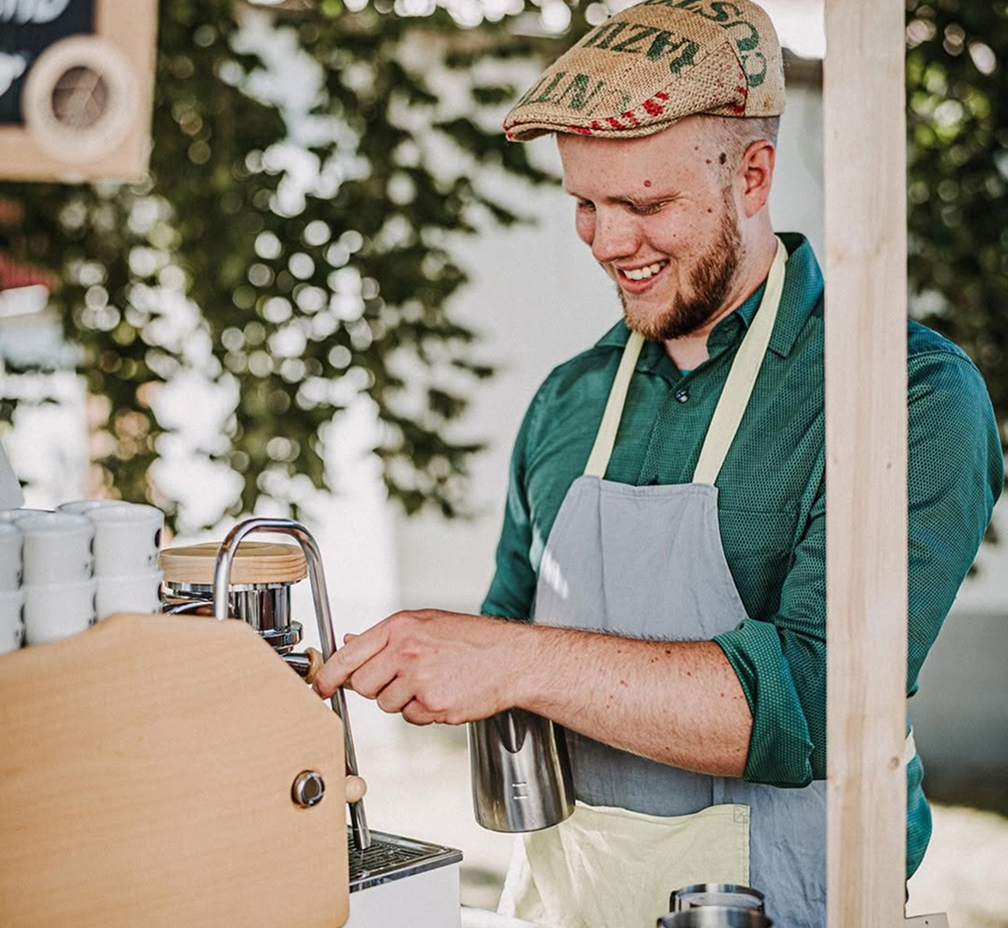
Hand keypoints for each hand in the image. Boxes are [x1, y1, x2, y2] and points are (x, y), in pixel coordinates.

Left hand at [311, 609, 524, 725]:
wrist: (511, 658)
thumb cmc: (471, 639)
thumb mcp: (425, 623)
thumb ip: (385, 636)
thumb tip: (348, 643)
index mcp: (400, 627)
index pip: (349, 655)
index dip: (327, 676)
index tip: (318, 689)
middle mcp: (406, 651)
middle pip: (364, 685)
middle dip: (378, 688)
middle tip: (403, 678)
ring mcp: (419, 679)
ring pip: (387, 704)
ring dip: (404, 700)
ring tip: (432, 682)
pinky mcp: (433, 705)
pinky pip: (411, 717)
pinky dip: (424, 711)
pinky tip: (444, 693)